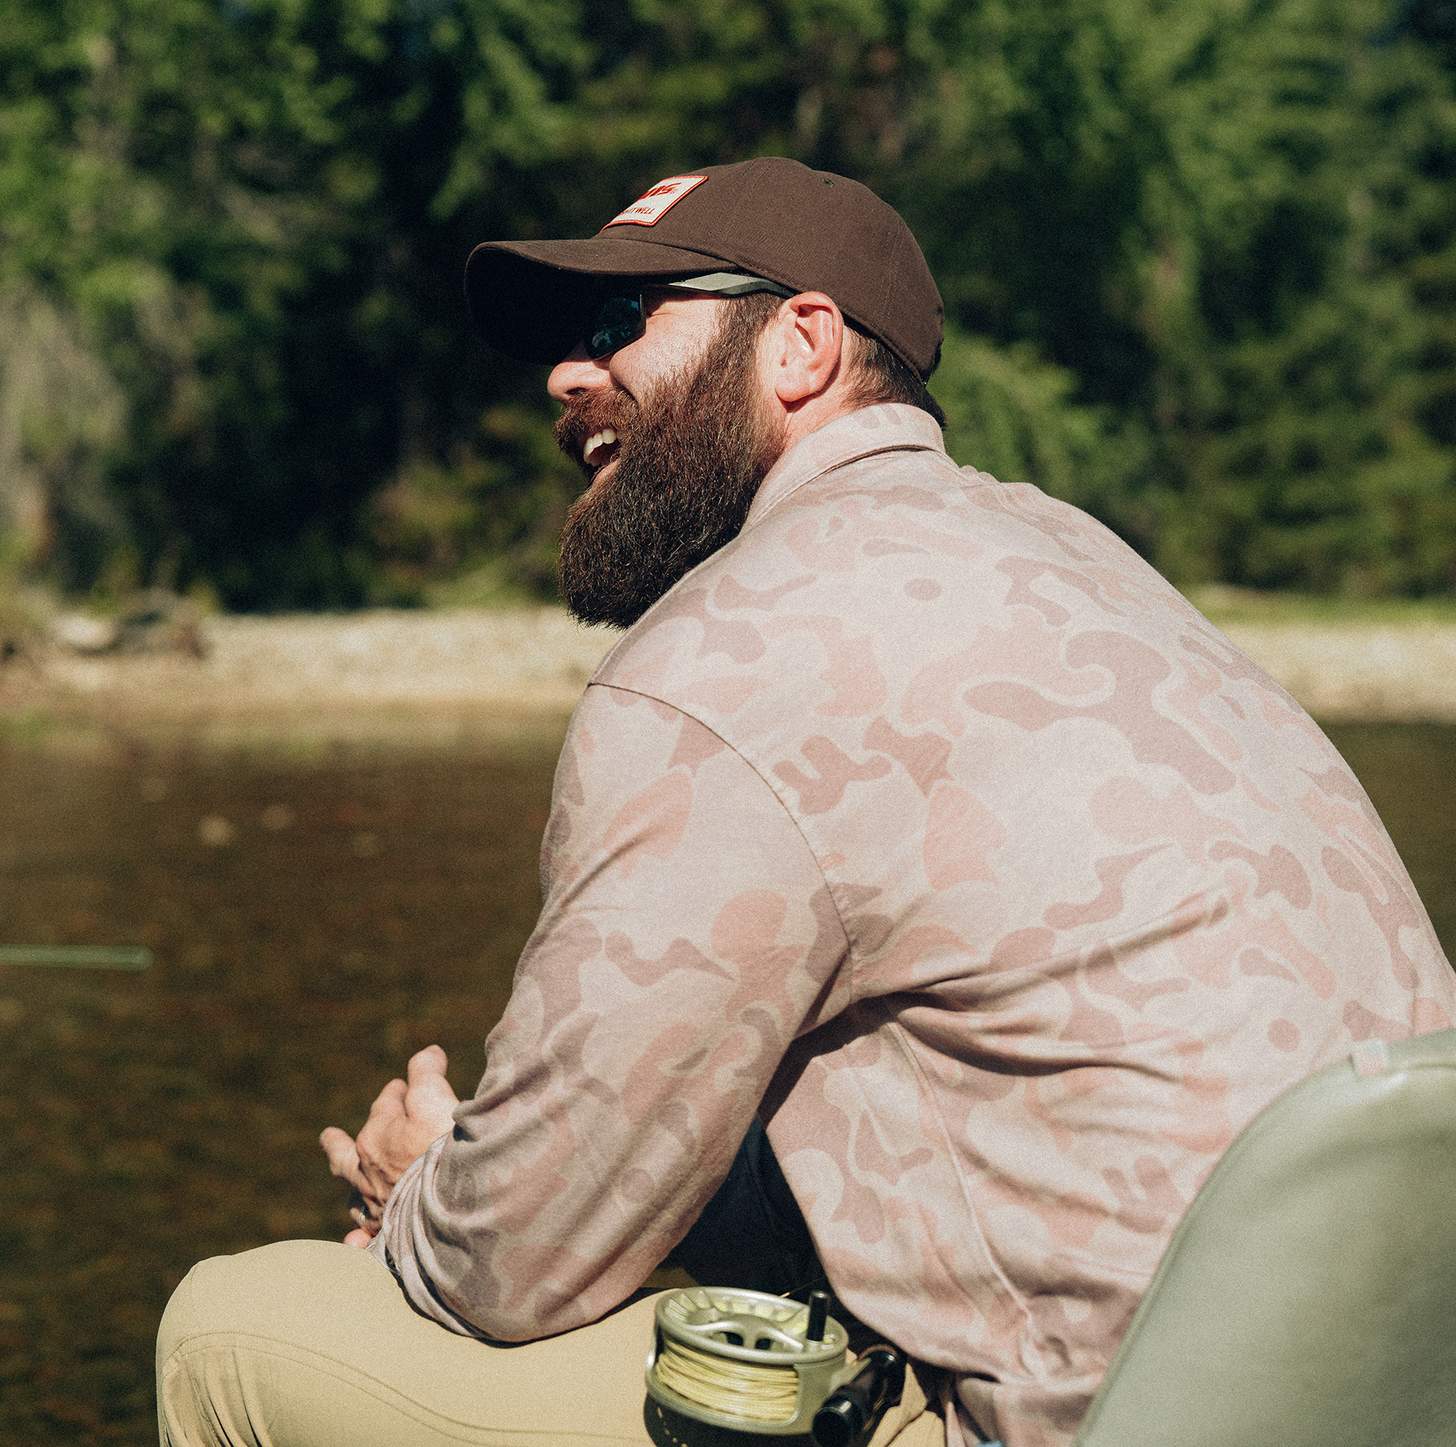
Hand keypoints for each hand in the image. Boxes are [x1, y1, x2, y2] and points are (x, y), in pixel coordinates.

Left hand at [320, 1044, 459, 1247]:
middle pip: (348, 1152)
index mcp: (376, 1136)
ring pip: (354, 1194)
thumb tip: (426, 1052)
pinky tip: (353, 1244)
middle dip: (340, 1142)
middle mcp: (367, 1172)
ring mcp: (375, 1205)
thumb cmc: (443, 1148)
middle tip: (328, 1136)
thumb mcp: (435, 1098)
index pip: (386, 1104)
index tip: (406, 1086)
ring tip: (348, 1188)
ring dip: (351, 1187)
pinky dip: (359, 1237)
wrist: (450, 1206)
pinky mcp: (387, 1235)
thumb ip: (426, 1073)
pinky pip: (366, 1236)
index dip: (399, 1091)